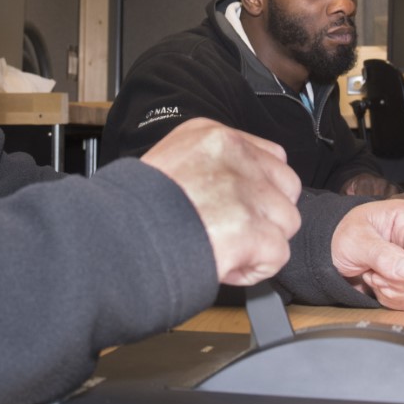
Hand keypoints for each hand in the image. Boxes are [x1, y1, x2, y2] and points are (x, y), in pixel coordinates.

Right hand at [141, 119, 301, 287]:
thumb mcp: (169, 161)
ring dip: (261, 242)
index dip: (258, 189)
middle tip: (233, 230)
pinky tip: (226, 264)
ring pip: (285, 222)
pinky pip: (277, 254)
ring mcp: (244, 192)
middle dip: (266, 214)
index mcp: (212, 136)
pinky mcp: (251, 229)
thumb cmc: (135, 209)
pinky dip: (255, 268)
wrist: (117, 238)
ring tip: (223, 248)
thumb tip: (237, 189)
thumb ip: (209, 166)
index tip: (238, 205)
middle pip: (286, 187)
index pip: (271, 156)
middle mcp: (232, 155)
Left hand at [329, 199, 403, 310]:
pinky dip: (401, 301)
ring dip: (399, 296)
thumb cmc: (344, 235)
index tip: (378, 275)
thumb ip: (381, 255)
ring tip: (376, 281)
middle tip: (373, 278)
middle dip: (400, 288)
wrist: (335, 245)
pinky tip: (383, 288)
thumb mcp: (355, 241)